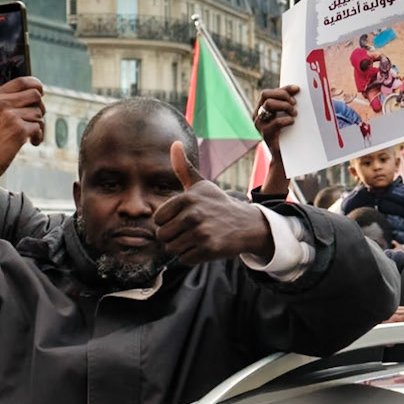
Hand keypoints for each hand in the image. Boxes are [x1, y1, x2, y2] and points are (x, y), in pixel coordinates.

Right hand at [0, 78, 46, 211]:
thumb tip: (1, 98)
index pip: (21, 82)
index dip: (35, 85)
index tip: (40, 92)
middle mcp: (1, 104)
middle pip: (35, 95)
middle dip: (40, 106)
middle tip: (36, 117)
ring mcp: (11, 117)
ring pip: (38, 113)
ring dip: (38, 125)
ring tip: (31, 135)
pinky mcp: (19, 132)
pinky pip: (38, 128)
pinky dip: (38, 136)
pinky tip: (32, 142)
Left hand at [154, 159, 274, 265]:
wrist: (246, 224)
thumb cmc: (217, 204)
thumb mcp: (200, 185)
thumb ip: (183, 168)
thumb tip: (174, 143)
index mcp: (187, 198)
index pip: (158, 218)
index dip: (167, 221)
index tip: (180, 218)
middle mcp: (193, 214)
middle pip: (163, 236)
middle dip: (173, 236)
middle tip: (188, 231)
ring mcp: (201, 233)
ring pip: (172, 249)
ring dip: (182, 247)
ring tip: (195, 238)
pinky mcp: (209, 249)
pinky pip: (185, 259)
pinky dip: (192, 256)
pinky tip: (203, 246)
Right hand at [255, 86, 297, 160]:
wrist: (283, 159)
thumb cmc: (286, 135)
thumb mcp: (284, 117)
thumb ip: (286, 105)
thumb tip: (297, 92)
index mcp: (260, 109)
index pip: (269, 92)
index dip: (283, 88)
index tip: (297, 89)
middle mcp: (257, 115)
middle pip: (266, 94)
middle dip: (283, 95)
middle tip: (294, 104)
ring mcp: (260, 125)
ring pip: (269, 104)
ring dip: (285, 106)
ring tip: (294, 114)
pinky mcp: (265, 135)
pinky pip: (275, 122)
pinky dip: (286, 120)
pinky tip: (292, 122)